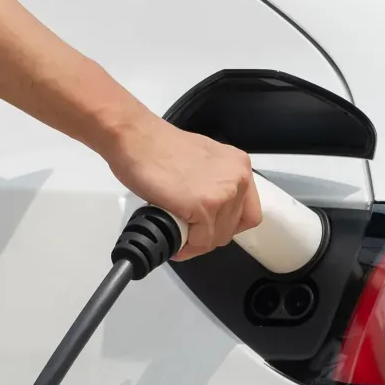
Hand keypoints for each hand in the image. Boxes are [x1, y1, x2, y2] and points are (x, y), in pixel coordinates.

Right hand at [102, 119, 260, 261]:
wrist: (136, 138)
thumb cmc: (158, 146)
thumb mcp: (202, 160)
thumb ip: (214, 182)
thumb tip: (209, 209)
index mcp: (239, 165)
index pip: (248, 212)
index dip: (227, 225)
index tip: (209, 229)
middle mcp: (237, 178)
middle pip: (232, 227)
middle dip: (208, 236)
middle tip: (187, 236)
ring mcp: (223, 193)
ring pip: (217, 237)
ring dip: (196, 243)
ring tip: (178, 235)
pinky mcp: (203, 206)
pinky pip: (200, 240)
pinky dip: (187, 246)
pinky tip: (175, 241)